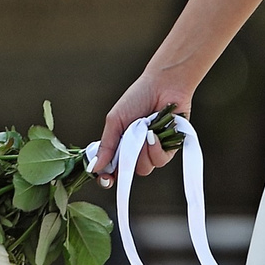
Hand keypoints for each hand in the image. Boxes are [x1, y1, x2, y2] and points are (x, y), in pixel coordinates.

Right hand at [96, 62, 197, 185]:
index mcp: (120, 145)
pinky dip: (156, 149)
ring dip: (142, 151)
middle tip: (128, 140)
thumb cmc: (138, 97)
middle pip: (128, 172)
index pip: (112, 169)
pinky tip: (155, 134)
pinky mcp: (170, 148)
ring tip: (144, 130)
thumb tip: (94, 167)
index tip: (105, 179)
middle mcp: (136, 150)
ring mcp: (153, 150)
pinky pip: (160, 160)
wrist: (164, 85)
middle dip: (127, 158)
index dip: (107, 178)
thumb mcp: (115, 121)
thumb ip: (106, 145)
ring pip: (144, 168)